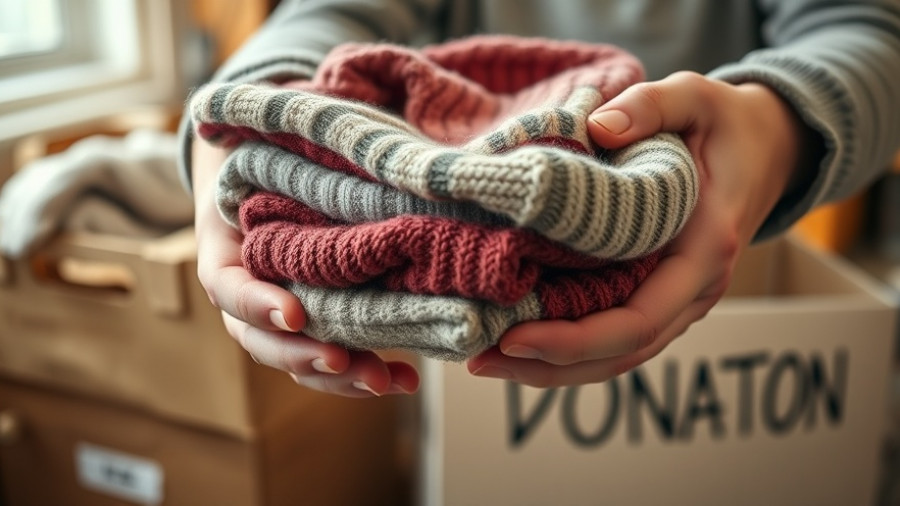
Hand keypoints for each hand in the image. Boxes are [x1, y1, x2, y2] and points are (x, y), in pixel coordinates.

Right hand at [191, 137, 418, 396]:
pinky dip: (367, 371)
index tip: (294, 312)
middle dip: (304, 356)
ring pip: (302, 360)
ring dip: (343, 378)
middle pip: (264, 342)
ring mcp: (283, 316)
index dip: (256, 303)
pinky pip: (335, 357)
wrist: (271, 175)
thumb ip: (253, 145)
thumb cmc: (263, 155)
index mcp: (224, 254)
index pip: (228, 288)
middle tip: (343, 362)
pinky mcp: (320, 324)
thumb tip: (249, 122)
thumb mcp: (250, 145)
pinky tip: (408, 377)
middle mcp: (249, 296)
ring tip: (388, 382)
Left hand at [468, 71, 815, 386]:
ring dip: (553, 368)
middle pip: (620, 352)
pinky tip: (521, 342)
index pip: (637, 319)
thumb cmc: (724, 123)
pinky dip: (570, 348)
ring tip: (486, 361)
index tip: (512, 337)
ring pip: (617, 355)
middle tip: (478, 360)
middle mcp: (694, 290)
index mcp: (704, 250)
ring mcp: (680, 300)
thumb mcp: (695, 96)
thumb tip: (597, 128)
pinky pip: (617, 335)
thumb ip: (651, 106)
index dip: (573, 339)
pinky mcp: (661, 294)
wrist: (768, 148)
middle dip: (548, 365)